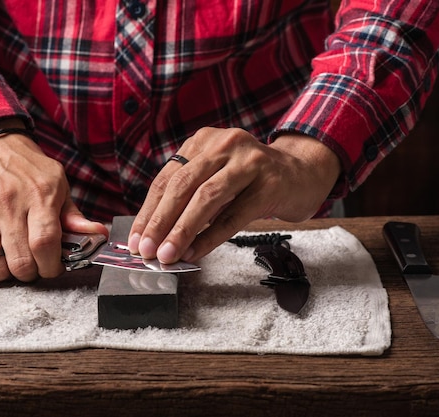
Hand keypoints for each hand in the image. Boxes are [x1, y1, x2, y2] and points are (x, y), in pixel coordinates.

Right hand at [0, 120, 107, 282]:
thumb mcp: (58, 184)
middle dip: (32, 273)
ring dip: (7, 273)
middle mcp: (8, 204)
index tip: (53, 267)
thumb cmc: (27, 168)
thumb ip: (74, 215)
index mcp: (39, 195)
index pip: (45, 244)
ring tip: (13, 259)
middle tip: (35, 263)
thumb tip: (98, 235)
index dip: (51, 266)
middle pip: (20, 263)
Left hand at [127, 127, 340, 263]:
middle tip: (147, 250)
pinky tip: (196, 252)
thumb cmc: (250, 181)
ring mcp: (248, 161)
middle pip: (182, 186)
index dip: (148, 212)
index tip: (136, 240)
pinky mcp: (269, 183)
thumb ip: (188, 198)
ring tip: (168, 255)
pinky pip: (234, 215)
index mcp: (202, 142)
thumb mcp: (215, 178)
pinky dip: (211, 236)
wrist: (301, 173)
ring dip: (182, 230)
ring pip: (206, 198)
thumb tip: (156, 235)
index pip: (166, 179)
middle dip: (160, 222)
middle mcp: (223, 145)